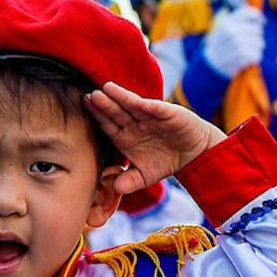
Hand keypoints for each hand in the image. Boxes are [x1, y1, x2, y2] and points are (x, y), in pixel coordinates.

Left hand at [85, 81, 225, 194]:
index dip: (97, 117)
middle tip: (90, 96)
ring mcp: (150, 116)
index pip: (107, 125)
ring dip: (120, 97)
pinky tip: (137, 101)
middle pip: (116, 112)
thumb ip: (130, 182)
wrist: (193, 153)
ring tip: (106, 88)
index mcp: (124, 136)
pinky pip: (156, 108)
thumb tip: (115, 188)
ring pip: (132, 105)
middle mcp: (134, 123)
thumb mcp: (145, 176)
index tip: (84, 108)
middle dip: (104, 105)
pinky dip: (147, 105)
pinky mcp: (167, 113)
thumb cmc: (165, 162)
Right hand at [203, 6, 264, 77]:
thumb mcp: (224, 29)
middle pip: (257, 29)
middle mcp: (231, 31)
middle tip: (252, 42)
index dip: (258, 16)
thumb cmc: (221, 45)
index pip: (247, 13)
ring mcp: (236, 44)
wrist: (211, 64)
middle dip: (258, 36)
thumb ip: (238, 21)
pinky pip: (257, 55)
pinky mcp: (241, 57)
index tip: (262, 22)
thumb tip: (260, 20)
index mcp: (227, 22)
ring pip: (259, 43)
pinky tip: (249, 59)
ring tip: (250, 51)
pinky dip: (255, 57)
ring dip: (257, 48)